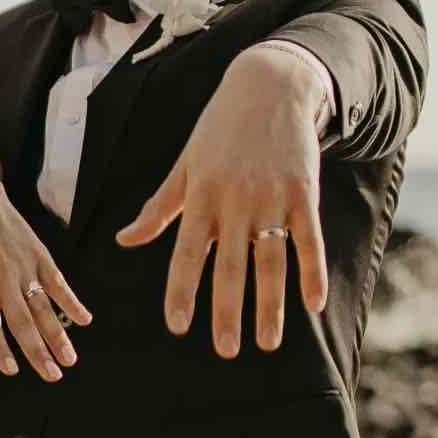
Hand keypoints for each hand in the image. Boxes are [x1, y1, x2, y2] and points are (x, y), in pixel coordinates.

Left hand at [0, 179, 90, 382]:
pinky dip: (72, 301)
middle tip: (52, 377)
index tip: (10, 370)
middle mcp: (3, 278)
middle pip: (23, 322)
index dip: (0, 349)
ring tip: (69, 361)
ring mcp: (24, 266)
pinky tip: (86, 320)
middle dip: (38, 352)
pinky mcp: (39, 254)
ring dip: (58, 335)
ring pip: (44, 307)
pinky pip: (58, 282)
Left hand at [115, 48, 328, 354]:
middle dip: (227, 311)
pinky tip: (313, 305)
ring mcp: (271, 198)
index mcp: (200, 196)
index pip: (186, 252)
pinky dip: (312, 273)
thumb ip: (158, 208)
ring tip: (267, 343)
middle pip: (231, 266)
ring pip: (271, 261)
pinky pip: (309, 240)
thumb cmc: (218, 131)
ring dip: (270, 305)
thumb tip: (124, 241)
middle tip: (226, 351)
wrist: (269, 86)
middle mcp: (235, 200)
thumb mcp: (184, 165)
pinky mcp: (303, 192)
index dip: (182, 289)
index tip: (177, 325)